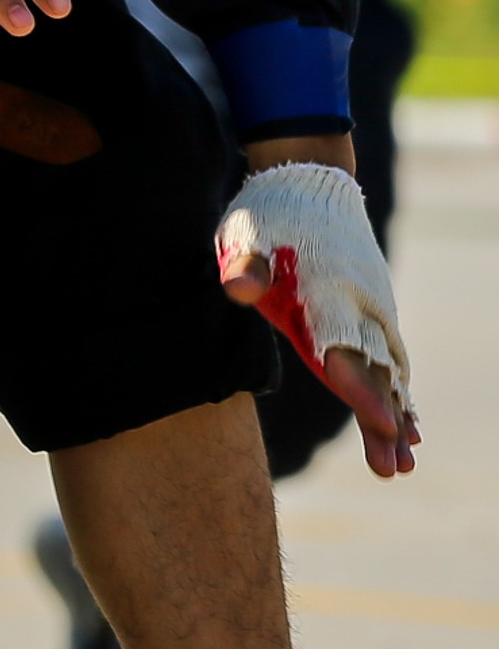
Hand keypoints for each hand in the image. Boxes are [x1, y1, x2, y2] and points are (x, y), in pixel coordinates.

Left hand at [219, 138, 418, 480]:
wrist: (307, 177)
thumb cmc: (268, 212)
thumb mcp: (245, 231)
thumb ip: (245, 262)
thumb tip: (240, 285)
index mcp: (324, 293)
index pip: (346, 349)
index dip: (362, 389)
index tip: (382, 427)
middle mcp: (356, 304)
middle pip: (374, 370)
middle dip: (383, 420)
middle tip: (394, 470)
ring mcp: (369, 306)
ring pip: (388, 367)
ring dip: (397, 413)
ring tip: (405, 461)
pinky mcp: (371, 308)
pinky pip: (391, 354)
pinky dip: (399, 389)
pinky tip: (408, 423)